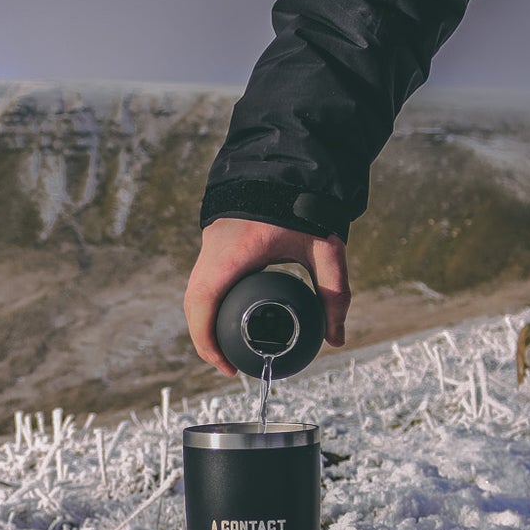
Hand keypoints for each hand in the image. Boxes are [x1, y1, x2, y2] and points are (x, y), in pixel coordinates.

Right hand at [183, 217, 349, 375]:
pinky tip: (223, 318)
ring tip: (224, 348)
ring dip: (203, 321)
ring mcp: (211, 242)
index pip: (203, 301)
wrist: (289, 164)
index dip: (206, 339)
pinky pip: (202, 278)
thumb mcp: (326, 250)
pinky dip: (208, 303)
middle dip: (204, 338)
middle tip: (227, 365)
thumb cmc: (306, 205)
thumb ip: (334, 294)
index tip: (225, 365)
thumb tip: (336, 339)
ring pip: (194, 290)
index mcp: (235, 252)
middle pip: (193, 302)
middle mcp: (214, 247)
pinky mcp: (215, 240)